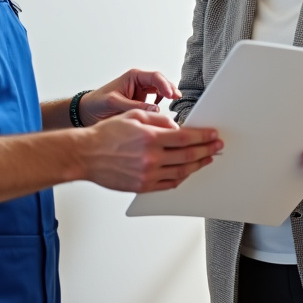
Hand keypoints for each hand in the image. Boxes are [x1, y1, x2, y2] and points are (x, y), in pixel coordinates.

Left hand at [79, 68, 180, 125]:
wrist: (88, 112)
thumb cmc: (98, 102)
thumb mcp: (115, 102)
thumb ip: (134, 106)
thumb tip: (155, 110)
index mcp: (133, 76)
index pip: (154, 77)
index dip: (165, 84)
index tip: (171, 94)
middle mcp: (140, 83)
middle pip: (161, 83)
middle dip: (170, 90)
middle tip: (177, 98)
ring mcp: (142, 93)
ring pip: (161, 92)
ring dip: (168, 98)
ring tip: (173, 105)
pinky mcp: (142, 103)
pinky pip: (157, 103)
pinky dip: (161, 106)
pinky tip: (161, 113)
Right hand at [80, 109, 221, 192]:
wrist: (86, 155)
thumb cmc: (106, 135)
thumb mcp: (132, 116)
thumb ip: (157, 120)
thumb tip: (177, 126)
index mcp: (150, 138)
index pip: (185, 137)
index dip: (203, 136)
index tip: (213, 135)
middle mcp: (151, 157)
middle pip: (188, 155)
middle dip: (206, 150)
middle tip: (216, 147)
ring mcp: (147, 174)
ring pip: (181, 172)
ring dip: (197, 165)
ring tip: (206, 159)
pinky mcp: (142, 186)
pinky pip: (168, 184)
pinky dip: (181, 178)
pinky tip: (186, 172)